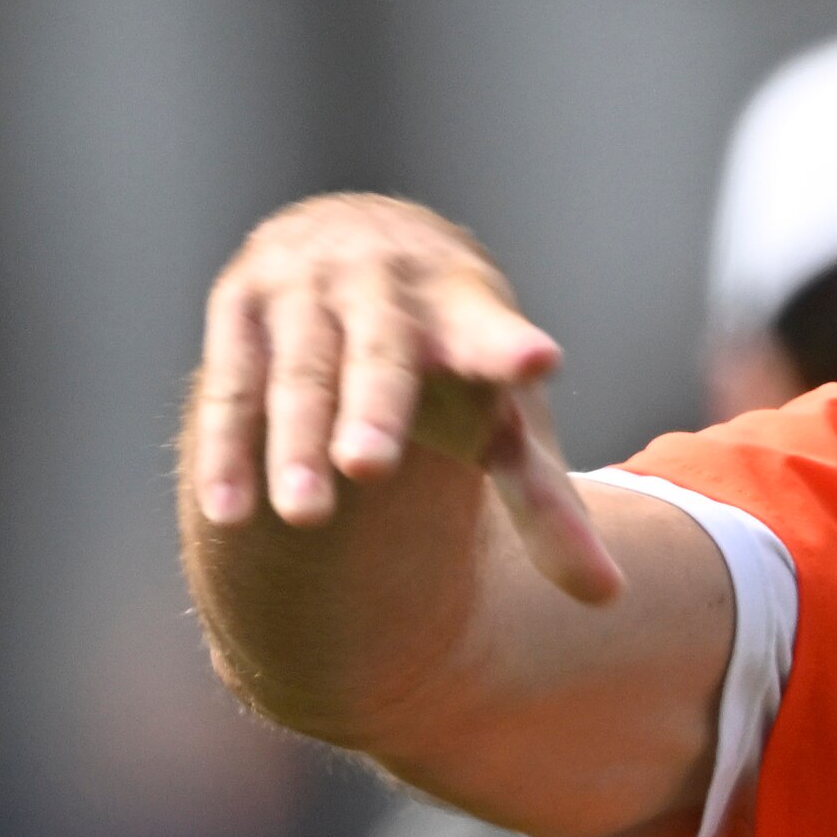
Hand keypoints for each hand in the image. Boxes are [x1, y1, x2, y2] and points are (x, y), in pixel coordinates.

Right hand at [186, 196, 617, 602]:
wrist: (360, 237)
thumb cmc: (447, 353)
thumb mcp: (499, 413)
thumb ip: (544, 503)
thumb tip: (609, 599)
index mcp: (461, 308)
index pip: (488, 331)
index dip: (506, 346)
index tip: (536, 362)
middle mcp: (383, 288)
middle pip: (381, 353)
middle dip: (374, 409)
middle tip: (369, 467)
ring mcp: (306, 291)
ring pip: (299, 373)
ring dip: (294, 443)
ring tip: (302, 517)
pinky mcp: (242, 308)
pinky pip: (230, 387)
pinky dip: (228, 449)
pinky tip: (228, 512)